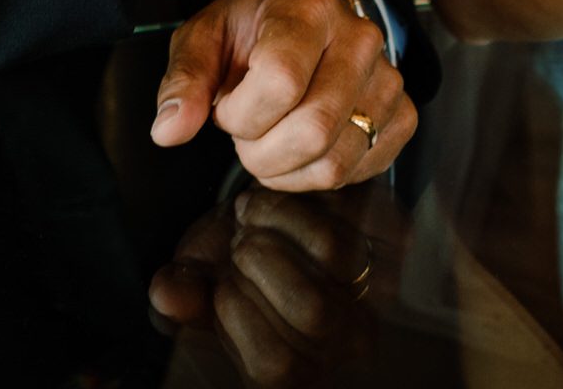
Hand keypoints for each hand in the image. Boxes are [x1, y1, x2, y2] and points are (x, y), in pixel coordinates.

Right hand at [149, 186, 381, 385]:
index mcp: (301, 366)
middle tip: (236, 239)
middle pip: (314, 311)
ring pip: (335, 253)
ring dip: (278, 220)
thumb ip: (180, 295)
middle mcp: (349, 340)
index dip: (237, 314)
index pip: (278, 365)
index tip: (218, 281)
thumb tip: (168, 293)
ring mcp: (380, 291)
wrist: (273, 219)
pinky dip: (307, 196)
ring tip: (251, 209)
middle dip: (259, 262)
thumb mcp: (198, 282)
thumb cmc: (233, 262)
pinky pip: (357, 211)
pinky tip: (282, 196)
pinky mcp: (394, 241)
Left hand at [151, 0, 411, 189]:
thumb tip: (168, 131)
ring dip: (286, 169)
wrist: (302, 11)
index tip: (225, 107)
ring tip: (270, 139)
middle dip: (260, 152)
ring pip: (336, 161)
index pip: (282, 83)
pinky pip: (360, 171)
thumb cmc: (250, 28)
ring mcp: (387, 78)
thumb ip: (184, 81)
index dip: (240, 114)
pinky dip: (318, 175)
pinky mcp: (402, 113)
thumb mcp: (203, 38)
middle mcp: (359, 39)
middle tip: (245, 132)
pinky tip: (300, 148)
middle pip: (313, 129)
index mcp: (307, 10)